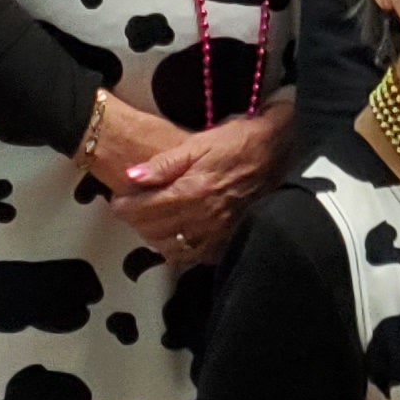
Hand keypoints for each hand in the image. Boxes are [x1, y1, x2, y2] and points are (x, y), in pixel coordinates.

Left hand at [112, 97, 292, 263]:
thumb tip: (131, 177)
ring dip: (155, 237)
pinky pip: (196, 257)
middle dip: (136, 221)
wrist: (279, 151)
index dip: (124, 207)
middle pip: (153, 232)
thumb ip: (164, 163)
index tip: (119, 200)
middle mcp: (203, 218)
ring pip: (171, 249)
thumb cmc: (238, 142)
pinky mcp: (229, 241)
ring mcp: (218, 234)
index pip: (143, 211)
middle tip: (133, 208)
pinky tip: (180, 234)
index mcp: (191, 191)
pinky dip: (181, 249)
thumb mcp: (198, 142)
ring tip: (153, 221)